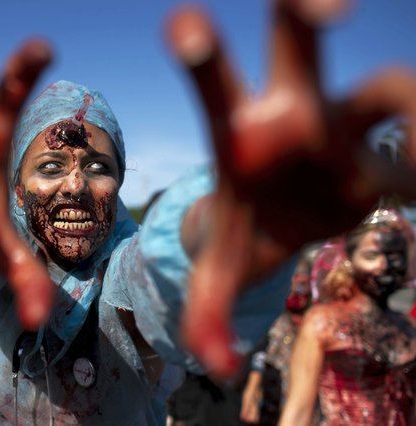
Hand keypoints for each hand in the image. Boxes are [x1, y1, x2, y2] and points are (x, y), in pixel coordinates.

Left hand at [166, 0, 415, 374]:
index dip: (201, 55)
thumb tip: (208, 362)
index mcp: (237, 134)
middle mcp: (293, 114)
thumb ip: (205, 309)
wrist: (287, 214)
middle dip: (305, 15)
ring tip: (415, 162)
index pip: (214, 87)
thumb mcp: (222, 265)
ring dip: (414, 114)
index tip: (184, 24)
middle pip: (296, 46)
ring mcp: (344, 125)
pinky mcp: (385, 153)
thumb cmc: (247, 226)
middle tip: (329, 9)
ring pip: (386, 91)